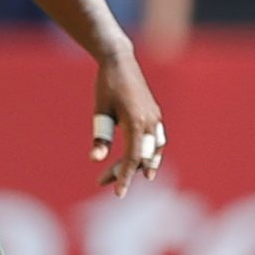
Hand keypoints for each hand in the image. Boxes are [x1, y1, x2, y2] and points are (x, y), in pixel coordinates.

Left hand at [89, 49, 165, 193]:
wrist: (120, 61)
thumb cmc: (107, 86)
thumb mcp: (100, 111)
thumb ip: (101, 136)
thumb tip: (96, 159)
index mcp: (136, 122)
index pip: (133, 158)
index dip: (126, 177)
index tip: (118, 193)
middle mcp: (150, 123)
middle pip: (142, 157)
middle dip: (125, 172)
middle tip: (102, 181)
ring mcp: (155, 119)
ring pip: (154, 151)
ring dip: (141, 165)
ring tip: (124, 174)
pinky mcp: (155, 115)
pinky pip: (157, 140)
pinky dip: (149, 153)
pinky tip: (140, 157)